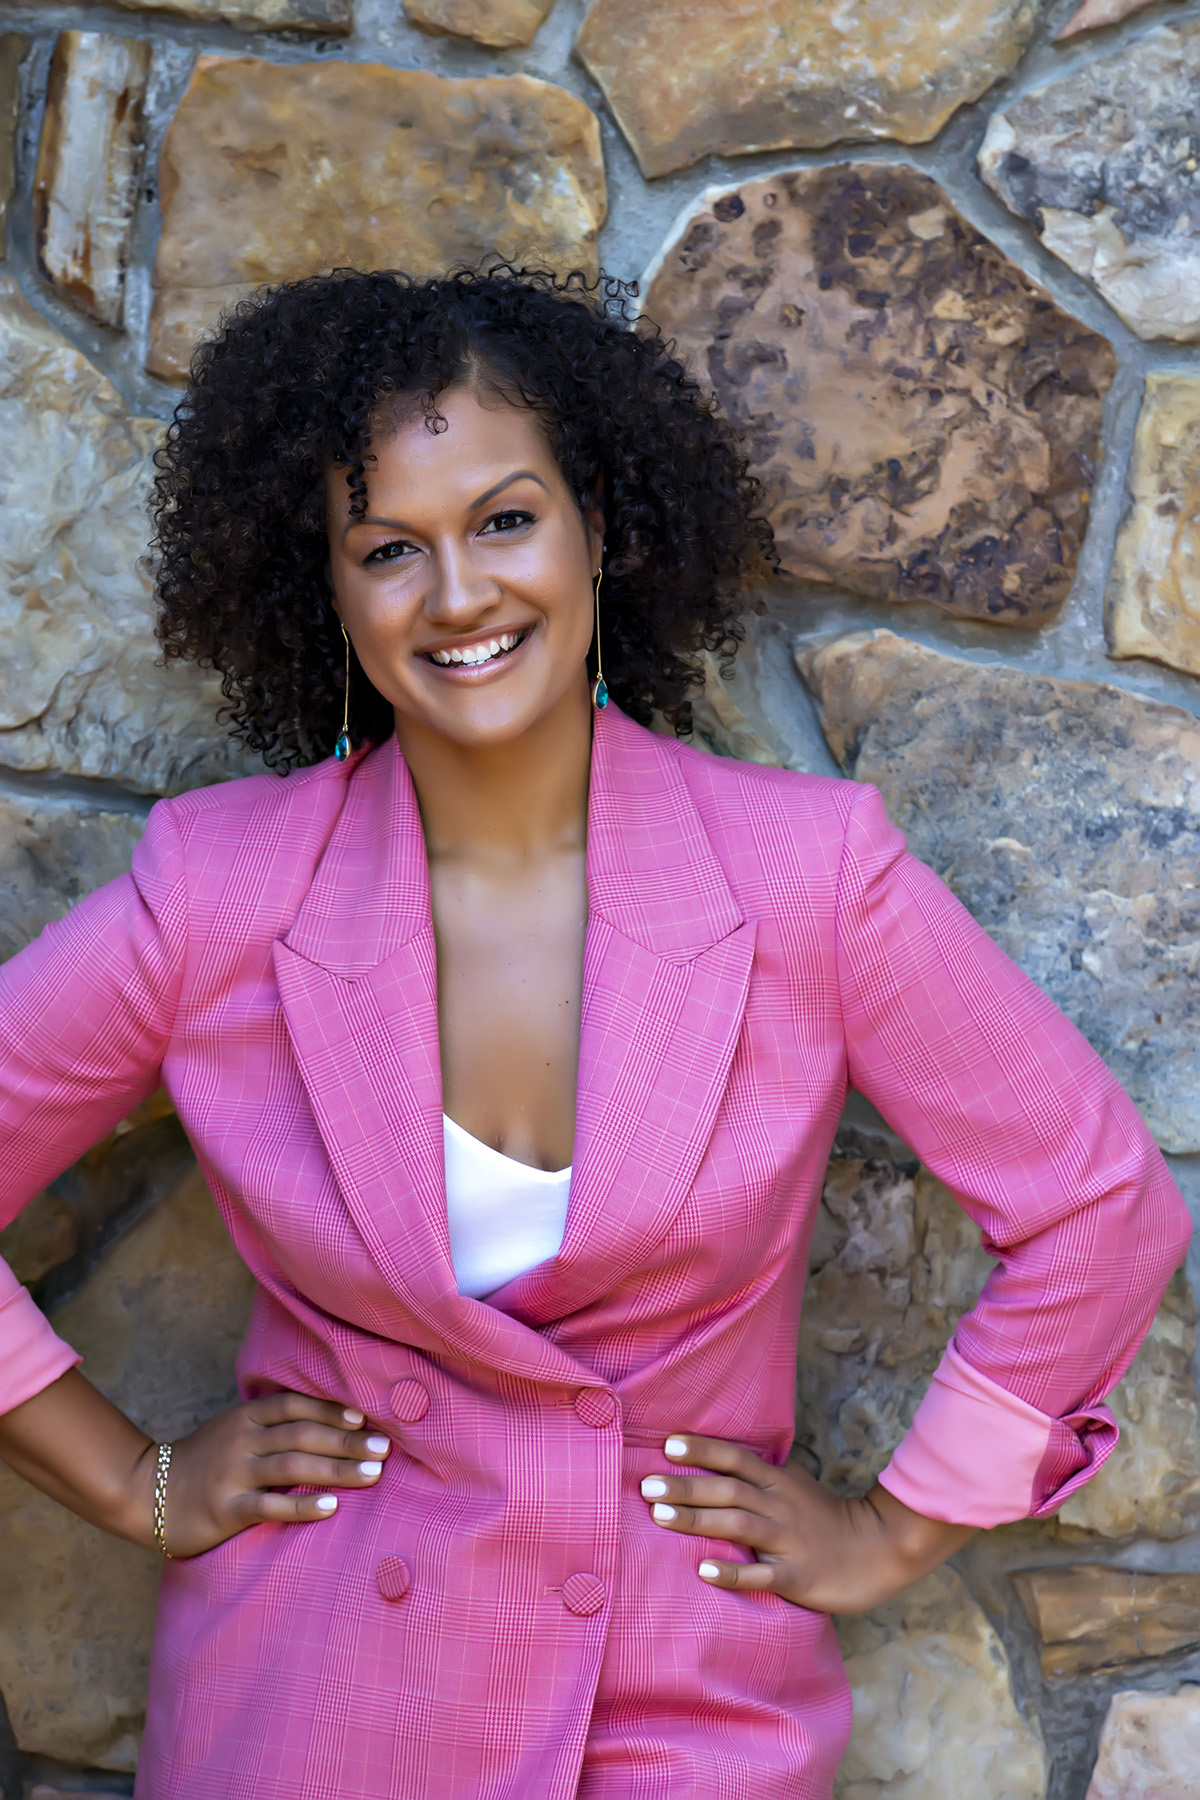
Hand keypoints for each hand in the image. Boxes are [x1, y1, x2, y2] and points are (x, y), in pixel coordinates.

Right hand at [132, 1391, 390, 1558]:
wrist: (147, 1493)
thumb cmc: (203, 1462)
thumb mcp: (234, 1432)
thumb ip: (270, 1426)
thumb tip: (327, 1425)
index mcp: (246, 1417)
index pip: (295, 1406)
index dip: (331, 1410)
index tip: (365, 1419)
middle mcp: (242, 1440)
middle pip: (302, 1435)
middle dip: (347, 1441)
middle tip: (385, 1448)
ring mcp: (233, 1474)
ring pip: (293, 1466)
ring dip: (337, 1469)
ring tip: (373, 1475)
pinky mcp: (225, 1508)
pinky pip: (270, 1505)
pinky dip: (303, 1506)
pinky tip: (332, 1507)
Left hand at [640, 1433, 973, 1614]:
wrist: (878, 1549)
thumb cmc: (825, 1517)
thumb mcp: (793, 1484)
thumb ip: (758, 1473)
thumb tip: (714, 1456)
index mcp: (777, 1481)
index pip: (735, 1458)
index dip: (702, 1450)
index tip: (668, 1444)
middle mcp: (779, 1506)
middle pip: (728, 1490)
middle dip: (686, 1486)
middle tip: (647, 1484)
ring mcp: (789, 1540)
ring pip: (739, 1525)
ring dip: (698, 1521)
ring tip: (661, 1517)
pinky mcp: (799, 1575)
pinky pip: (762, 1574)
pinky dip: (733, 1573)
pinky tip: (705, 1570)